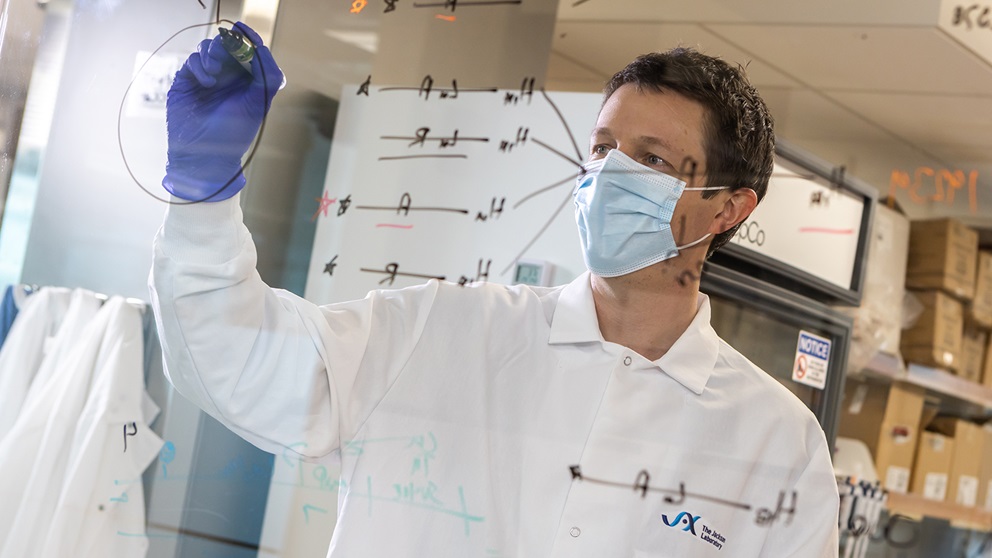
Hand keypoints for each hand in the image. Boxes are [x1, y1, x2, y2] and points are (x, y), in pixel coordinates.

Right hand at [163, 22, 283, 201]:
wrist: (204, 155)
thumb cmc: (234, 134)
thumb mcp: (257, 105)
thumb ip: (267, 78)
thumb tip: (263, 50)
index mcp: (248, 81)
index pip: (250, 51)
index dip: (249, 38)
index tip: (246, 32)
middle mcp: (228, 77)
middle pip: (227, 45)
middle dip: (228, 45)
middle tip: (227, 53)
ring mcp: (206, 77)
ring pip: (208, 48)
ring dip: (213, 54)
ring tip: (215, 73)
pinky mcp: (187, 81)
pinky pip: (193, 60)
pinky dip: (200, 65)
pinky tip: (207, 81)